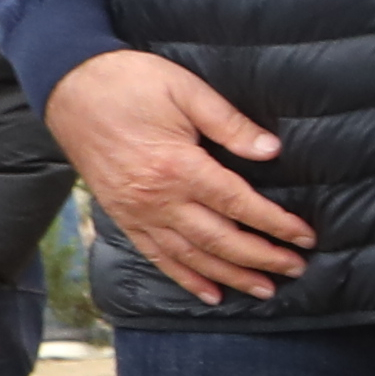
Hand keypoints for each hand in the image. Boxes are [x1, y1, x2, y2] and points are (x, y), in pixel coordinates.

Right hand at [48, 49, 313, 300]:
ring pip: (191, 256)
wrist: (69, 87)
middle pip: (220, 239)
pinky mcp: (122, 216)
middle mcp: (157, 198)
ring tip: (264, 289)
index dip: (275, 224)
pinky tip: (210, 293)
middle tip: (296, 269)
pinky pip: (157, 256)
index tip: (305, 237)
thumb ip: (230, 123)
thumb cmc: (130, 82)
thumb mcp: (186, 90)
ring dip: (230, 276)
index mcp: (178, 167)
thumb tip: (271, 150)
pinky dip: (185, 278)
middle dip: (261, 258)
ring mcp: (137, 212)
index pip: (239, 205)